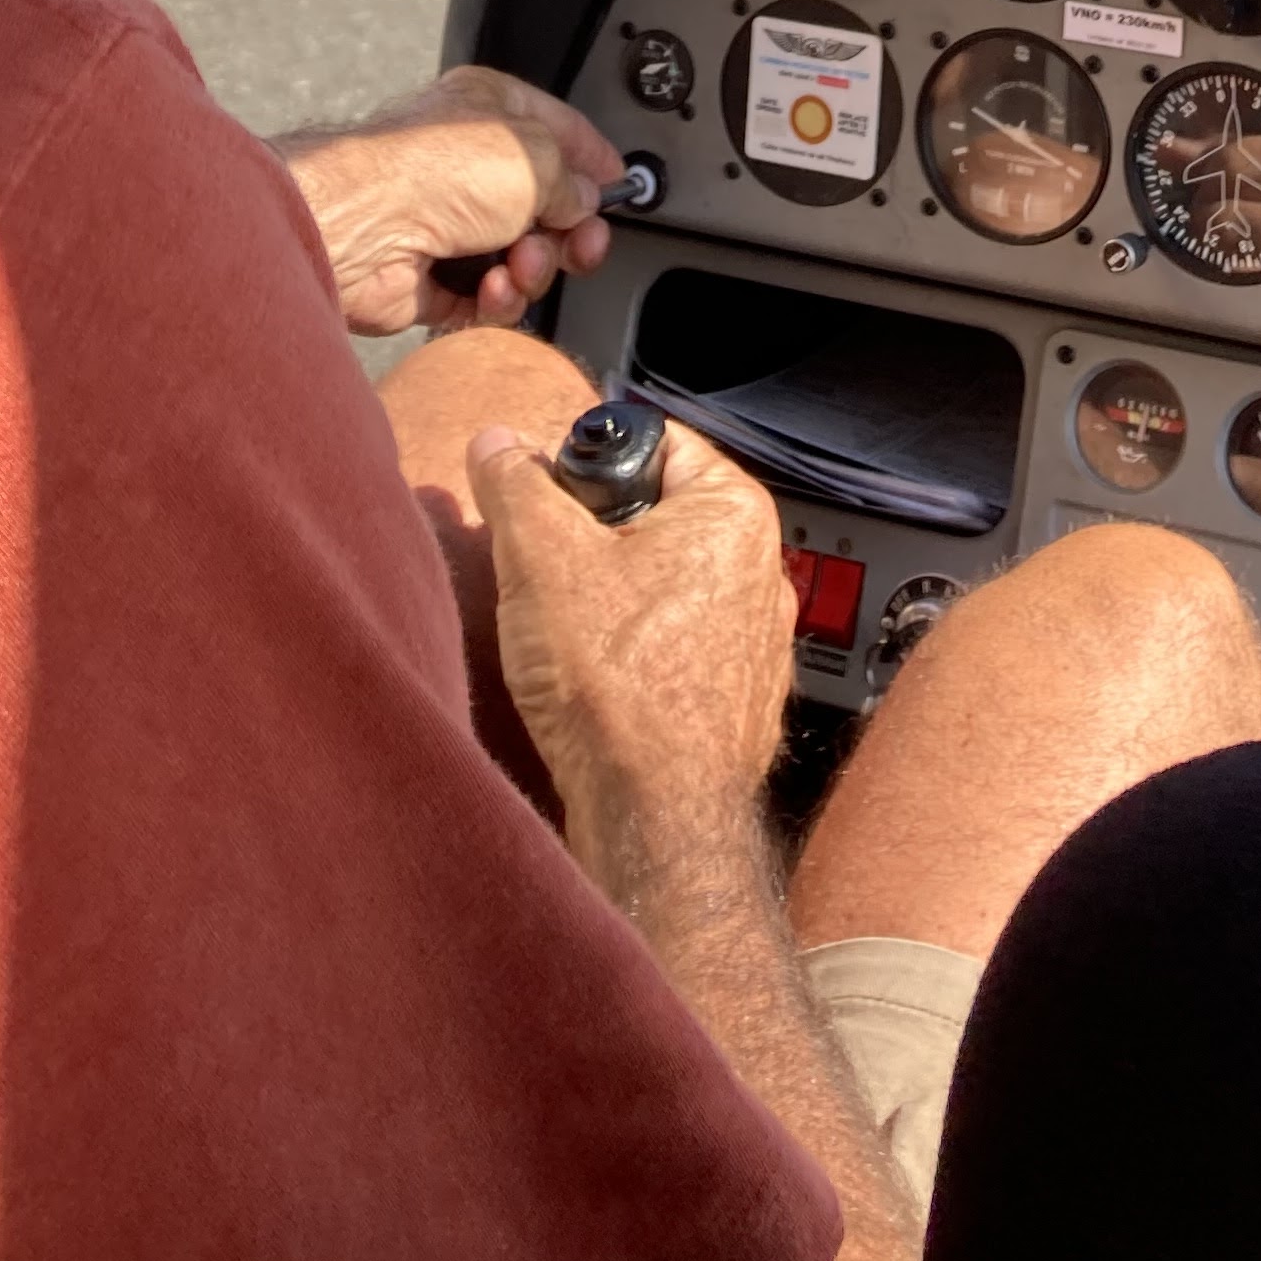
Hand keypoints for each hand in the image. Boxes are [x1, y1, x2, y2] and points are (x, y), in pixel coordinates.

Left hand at [274, 64, 621, 334]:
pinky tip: (488, 287)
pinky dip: (497, 299)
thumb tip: (585, 203)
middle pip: (545, 205)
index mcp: (490, 110)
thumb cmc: (434, 172)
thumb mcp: (537, 159)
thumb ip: (575, 182)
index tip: (621, 189)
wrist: (360, 229)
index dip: (594, 159)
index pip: (558, 130)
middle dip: (569, 232)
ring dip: (532, 268)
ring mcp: (446, 222)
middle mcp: (466, 164)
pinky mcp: (429, 278)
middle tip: (580, 244)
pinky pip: (487, 297)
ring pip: (520, 257)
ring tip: (518, 263)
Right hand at [465, 415, 793, 888]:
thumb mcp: (539, 556)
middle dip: (591, 535)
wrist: (654, 819)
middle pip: (654, 514)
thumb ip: (515, 483)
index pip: (651, 442)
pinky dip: (634, 652)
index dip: (584, 461)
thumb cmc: (613, 684)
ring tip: (565, 634)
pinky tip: (596, 682)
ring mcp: (757, 642)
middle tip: (544, 569)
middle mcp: (762, 569)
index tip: (542, 498)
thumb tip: (498, 445)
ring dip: (609, 597)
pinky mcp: (739, 701)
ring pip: (662, 584)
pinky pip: (675, 646)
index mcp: (732, 512)